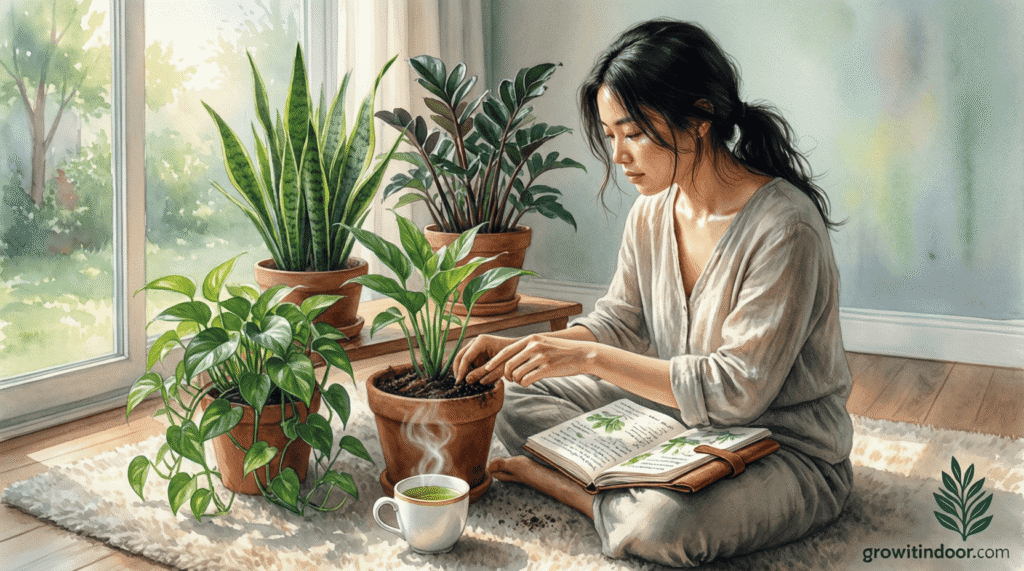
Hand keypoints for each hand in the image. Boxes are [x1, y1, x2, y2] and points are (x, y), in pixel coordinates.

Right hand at [453, 334, 516, 383]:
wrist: (520, 352)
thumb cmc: (511, 357)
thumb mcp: (497, 367)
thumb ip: (481, 373)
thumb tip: (466, 380)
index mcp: (481, 341)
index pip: (465, 357)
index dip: (461, 370)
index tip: (459, 382)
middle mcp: (476, 342)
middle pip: (461, 356)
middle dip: (459, 370)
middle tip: (459, 383)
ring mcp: (477, 346)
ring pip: (464, 360)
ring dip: (465, 371)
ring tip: (468, 382)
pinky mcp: (479, 353)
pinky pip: (471, 362)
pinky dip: (471, 370)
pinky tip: (474, 378)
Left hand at [465, 334, 597, 386]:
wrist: (582, 354)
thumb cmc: (561, 352)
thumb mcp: (543, 344)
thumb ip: (528, 349)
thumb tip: (510, 360)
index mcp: (531, 339)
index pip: (506, 351)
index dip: (494, 361)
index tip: (486, 368)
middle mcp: (534, 346)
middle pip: (508, 364)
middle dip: (506, 375)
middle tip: (511, 378)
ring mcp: (541, 357)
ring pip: (516, 374)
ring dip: (516, 380)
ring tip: (522, 379)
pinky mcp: (547, 368)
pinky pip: (526, 380)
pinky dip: (525, 383)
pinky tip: (529, 381)